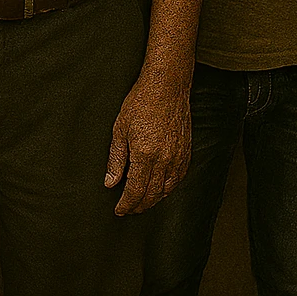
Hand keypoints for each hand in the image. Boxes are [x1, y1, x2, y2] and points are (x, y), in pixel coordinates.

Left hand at [103, 70, 190, 214]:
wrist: (166, 86)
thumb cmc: (141, 102)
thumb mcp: (120, 129)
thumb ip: (116, 159)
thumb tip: (110, 182)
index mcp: (145, 154)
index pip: (136, 191)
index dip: (127, 204)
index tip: (120, 210)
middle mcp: (164, 159)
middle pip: (152, 194)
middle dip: (139, 206)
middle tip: (129, 209)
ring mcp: (178, 156)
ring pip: (167, 189)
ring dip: (154, 199)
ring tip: (143, 202)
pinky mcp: (186, 151)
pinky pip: (179, 178)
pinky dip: (168, 188)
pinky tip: (161, 188)